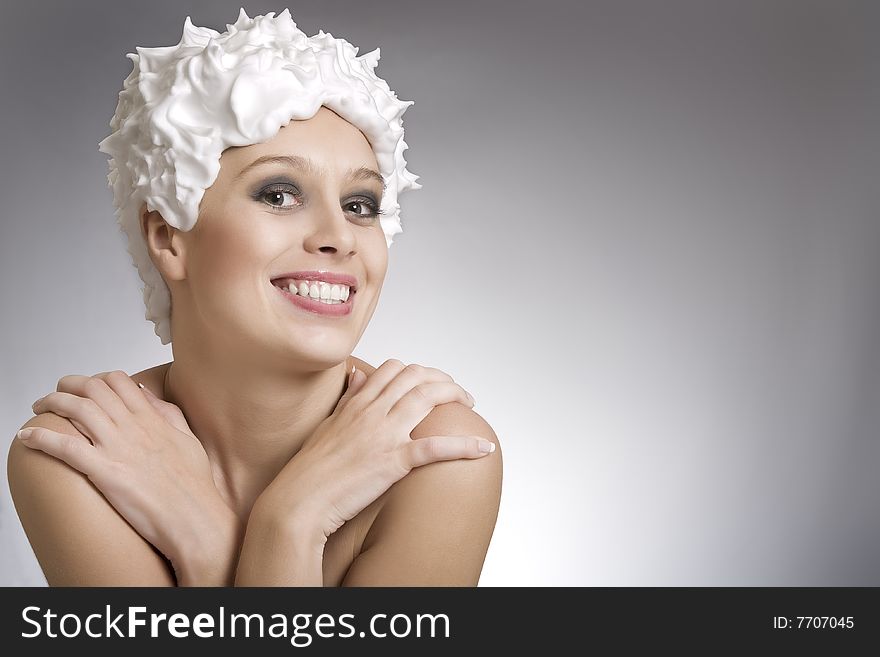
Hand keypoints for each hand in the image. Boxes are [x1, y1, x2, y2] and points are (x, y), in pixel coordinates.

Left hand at [20, 370, 238, 581]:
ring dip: (51, 403)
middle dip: (67, 386)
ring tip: (39, 409)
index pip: (118, 381)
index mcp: (152, 419)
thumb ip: (168, 413)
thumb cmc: (193, 485)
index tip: (86, 388)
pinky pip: (66, 448)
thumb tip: (146, 395)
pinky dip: (42, 439)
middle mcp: (133, 427)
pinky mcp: (105, 472)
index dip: (96, 379)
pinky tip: (26, 438)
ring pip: (77, 410)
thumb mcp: (187, 439)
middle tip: (55, 395)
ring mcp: (118, 448)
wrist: (193, 516)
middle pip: (93, 389)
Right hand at [257, 359, 493, 541]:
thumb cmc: (309, 470)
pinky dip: (464, 446)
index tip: (432, 382)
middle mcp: (372, 412)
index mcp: (357, 403)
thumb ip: (348, 399)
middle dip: (444, 380)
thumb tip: (359, 374)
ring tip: (470, 405)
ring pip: (427, 399)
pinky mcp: (393, 462)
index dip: (419, 370)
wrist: (299, 501)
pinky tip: (484, 448)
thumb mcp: (327, 425)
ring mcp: (383, 435)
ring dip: (456, 396)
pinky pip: (435, 447)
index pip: (394, 368)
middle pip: (417, 377)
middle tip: (457, 394)